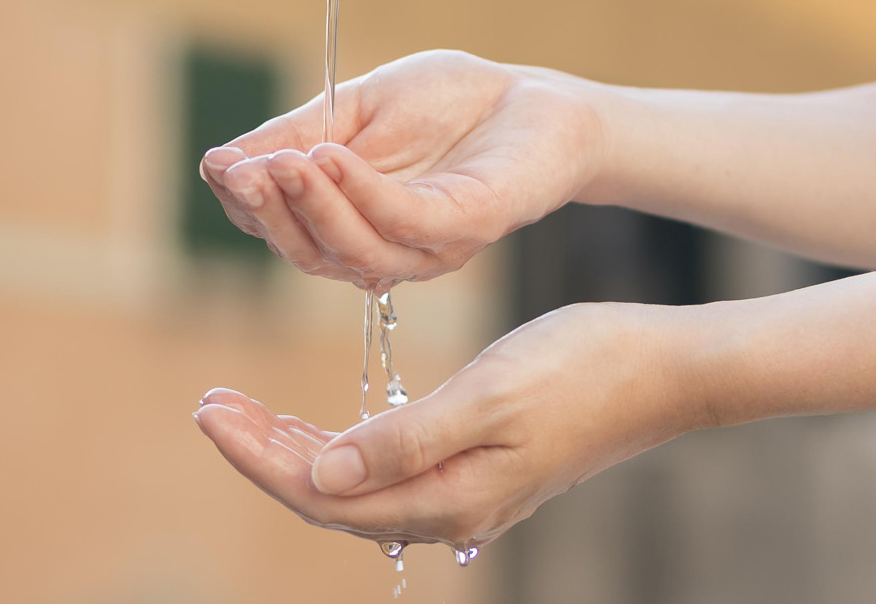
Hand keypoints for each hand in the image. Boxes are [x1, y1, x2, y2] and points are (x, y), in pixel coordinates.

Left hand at [191, 303, 716, 549]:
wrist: (666, 368)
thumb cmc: (585, 367)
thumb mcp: (489, 394)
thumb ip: (404, 440)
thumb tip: (322, 473)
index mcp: (447, 496)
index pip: (322, 492)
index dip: (259, 455)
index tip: (210, 411)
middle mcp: (450, 507)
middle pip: (329, 495)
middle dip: (264, 451)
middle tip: (209, 404)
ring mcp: (466, 491)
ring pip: (355, 484)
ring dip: (295, 447)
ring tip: (243, 409)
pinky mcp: (478, 467)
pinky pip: (387, 470)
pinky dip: (341, 444)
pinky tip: (319, 423)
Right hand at [199, 50, 602, 286]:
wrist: (536, 95)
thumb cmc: (448, 103)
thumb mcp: (355, 109)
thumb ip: (296, 136)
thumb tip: (218, 162)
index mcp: (351, 224)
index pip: (283, 229)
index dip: (246, 203)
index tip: (219, 164)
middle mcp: (385, 249)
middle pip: (309, 253)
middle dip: (269, 213)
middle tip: (238, 171)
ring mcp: (427, 246)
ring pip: (352, 250)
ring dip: (310, 206)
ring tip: (280, 162)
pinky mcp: (468, 226)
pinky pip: (405, 223)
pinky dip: (361, 193)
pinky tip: (331, 158)